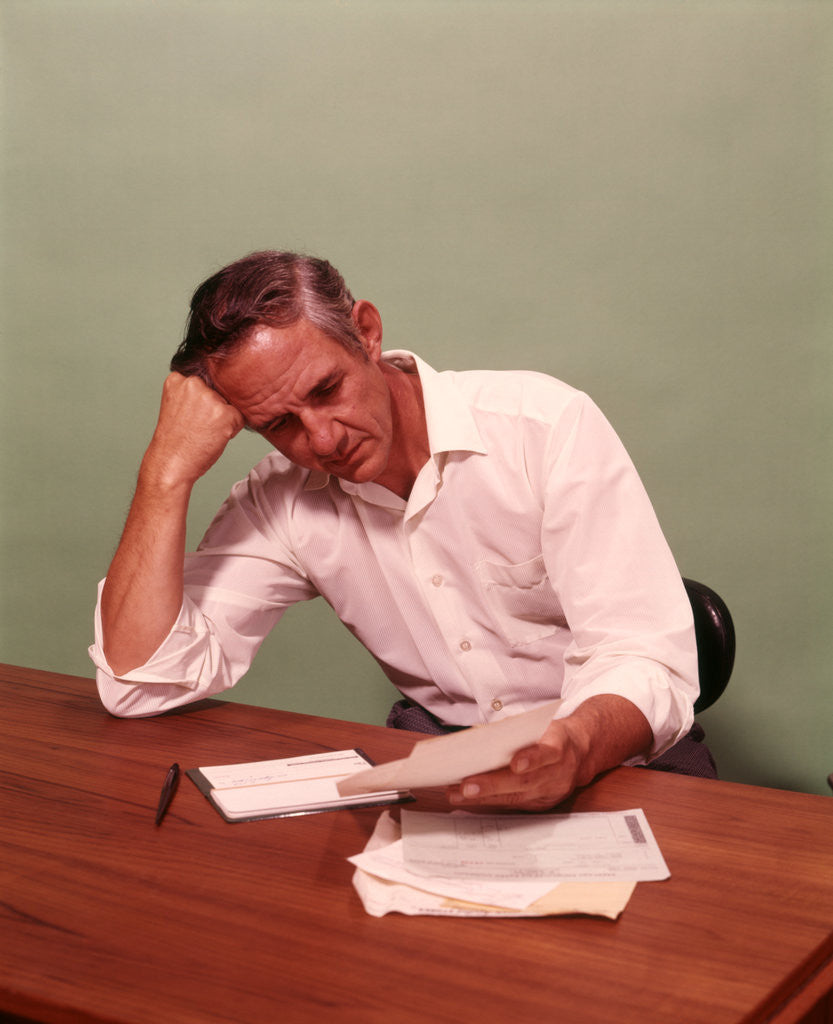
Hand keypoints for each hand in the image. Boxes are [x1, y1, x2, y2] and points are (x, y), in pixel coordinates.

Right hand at [142, 372, 245, 489]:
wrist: (170, 464)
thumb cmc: (176, 440)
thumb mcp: (178, 405)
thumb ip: (195, 392)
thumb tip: (228, 389)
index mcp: (178, 378)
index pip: (205, 382)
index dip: (201, 403)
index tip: (190, 416)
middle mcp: (194, 383)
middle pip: (219, 392)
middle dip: (214, 409)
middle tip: (196, 426)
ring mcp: (209, 397)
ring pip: (230, 405)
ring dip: (223, 419)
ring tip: (203, 432)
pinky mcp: (224, 413)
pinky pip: (240, 418)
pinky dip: (231, 430)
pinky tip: (212, 437)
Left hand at [446, 718, 585, 811]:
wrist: (580, 752)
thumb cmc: (551, 734)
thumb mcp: (538, 724)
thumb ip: (513, 729)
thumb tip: (476, 735)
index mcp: (560, 746)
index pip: (548, 753)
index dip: (532, 759)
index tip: (515, 764)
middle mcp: (558, 773)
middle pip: (525, 782)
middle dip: (493, 785)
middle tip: (466, 787)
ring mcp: (551, 792)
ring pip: (517, 797)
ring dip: (484, 797)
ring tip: (457, 794)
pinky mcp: (543, 804)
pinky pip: (515, 804)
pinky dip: (490, 801)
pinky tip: (467, 799)